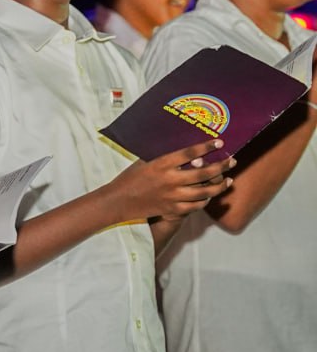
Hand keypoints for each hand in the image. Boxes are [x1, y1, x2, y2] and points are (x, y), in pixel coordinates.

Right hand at [106, 138, 234, 221]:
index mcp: (161, 164)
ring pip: (205, 192)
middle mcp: (169, 180)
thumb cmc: (130, 179)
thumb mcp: (144, 162)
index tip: (219, 142)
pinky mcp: (172, 209)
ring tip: (228, 180)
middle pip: (203, 173)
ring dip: (219, 185)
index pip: (189, 153)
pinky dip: (205, 200)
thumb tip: (186, 154)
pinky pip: (196, 206)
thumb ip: (164, 159)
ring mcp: (172, 196)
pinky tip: (210, 195)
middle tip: (231, 161)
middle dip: (221, 166)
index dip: (206, 147)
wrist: (118, 201)